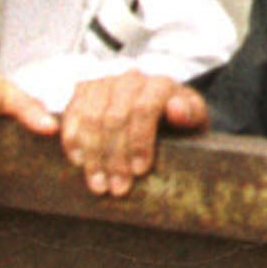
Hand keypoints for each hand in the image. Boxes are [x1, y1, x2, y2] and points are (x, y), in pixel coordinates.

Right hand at [60, 70, 206, 196]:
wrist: (160, 114)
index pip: (144, 109)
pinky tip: (78, 163)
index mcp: (160, 83)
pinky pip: (71, 113)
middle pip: (115, 117)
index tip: (140, 171)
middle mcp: (130, 78)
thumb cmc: (180, 123)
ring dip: (93, 155)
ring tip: (99, 185)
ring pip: (91, 118)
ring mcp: (105, 83)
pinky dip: (72, 139)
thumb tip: (176, 109)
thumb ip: (192, 114)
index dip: (140, 141)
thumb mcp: (195, 120)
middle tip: (118, 189)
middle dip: (115, 157)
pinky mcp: (84, 92)